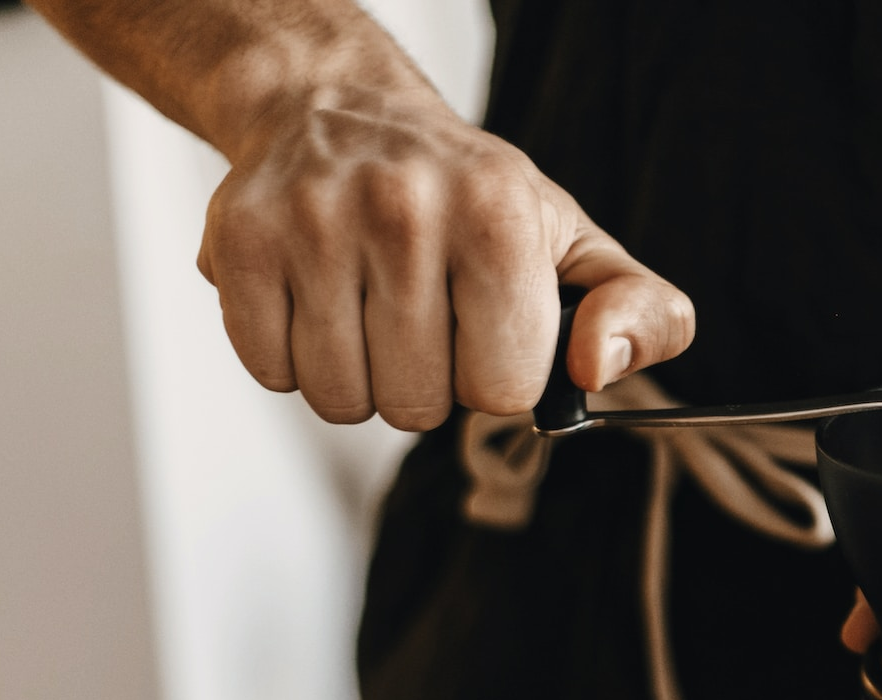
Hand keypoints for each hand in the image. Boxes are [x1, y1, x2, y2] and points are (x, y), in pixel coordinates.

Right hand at [196, 83, 693, 428]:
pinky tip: (315, 303)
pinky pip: (271, 375)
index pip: (503, 390)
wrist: (340, 110)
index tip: (486, 328)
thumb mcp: (577, 247)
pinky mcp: (239, 242)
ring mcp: (313, 223)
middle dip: (426, 384)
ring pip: (340, 400)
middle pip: (416, 406)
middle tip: (423, 318)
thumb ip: (643, 314)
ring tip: (369, 312)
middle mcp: (404, 210)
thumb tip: (598, 364)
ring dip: (359, 380)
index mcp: (499, 216)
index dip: (496, 377)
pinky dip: (292, 361)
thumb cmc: (470, 200)